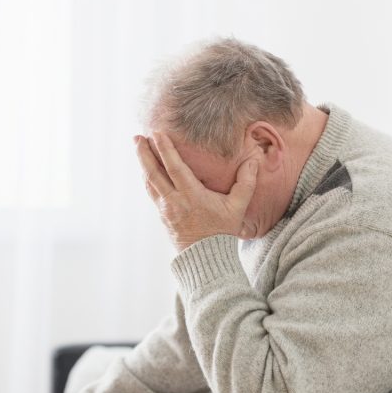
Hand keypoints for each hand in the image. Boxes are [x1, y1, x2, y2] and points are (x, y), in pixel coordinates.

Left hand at [134, 132, 257, 251]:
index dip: (165, 149)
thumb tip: (254, 161)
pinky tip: (147, 170)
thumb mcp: (238, 206)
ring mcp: (166, 209)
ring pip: (149, 183)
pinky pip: (152, 193)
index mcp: (192, 196)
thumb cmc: (223, 231)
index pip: (174, 168)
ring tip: (139, 147)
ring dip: (143, 164)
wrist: (206, 258)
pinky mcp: (163, 216)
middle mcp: (174, 201)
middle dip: (144, 153)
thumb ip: (246, 183)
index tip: (157, 134)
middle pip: (153, 173)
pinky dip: (148, 178)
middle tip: (137, 137)